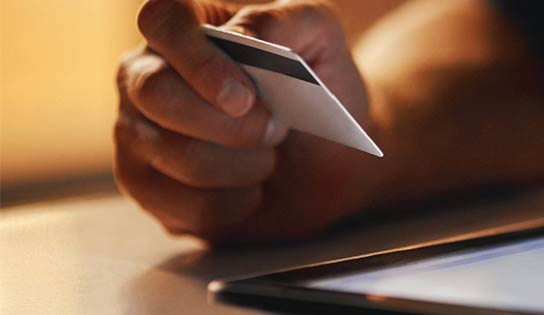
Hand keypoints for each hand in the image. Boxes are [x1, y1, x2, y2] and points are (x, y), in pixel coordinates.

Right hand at [115, 0, 376, 243]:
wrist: (330, 154)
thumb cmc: (317, 86)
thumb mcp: (321, 39)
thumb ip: (286, 20)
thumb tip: (241, 36)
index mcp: (183, 28)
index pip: (162, 20)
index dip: (199, 59)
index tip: (244, 97)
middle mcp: (143, 74)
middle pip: (156, 92)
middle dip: (229, 123)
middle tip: (277, 129)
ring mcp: (135, 132)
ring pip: (177, 154)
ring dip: (244, 164)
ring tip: (269, 156)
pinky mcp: (145, 187)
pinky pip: (184, 205)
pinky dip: (237, 203)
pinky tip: (253, 189)